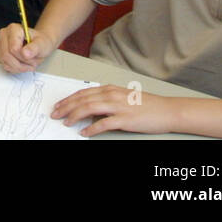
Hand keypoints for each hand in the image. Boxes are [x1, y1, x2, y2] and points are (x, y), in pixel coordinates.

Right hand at [0, 22, 57, 73]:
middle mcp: (4, 34)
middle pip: (7, 55)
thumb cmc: (40, 42)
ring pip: (5, 61)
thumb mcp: (42, 44)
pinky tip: (23, 65)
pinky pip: (5, 65)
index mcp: (14, 29)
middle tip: (32, 63)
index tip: (34, 57)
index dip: (24, 57)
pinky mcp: (0, 52)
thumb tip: (25, 53)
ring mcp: (1, 43)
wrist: (38, 44)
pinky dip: (15, 68)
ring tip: (28, 64)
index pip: (13, 49)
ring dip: (19, 67)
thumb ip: (34, 48)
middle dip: (21, 64)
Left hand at [51, 85, 177, 135]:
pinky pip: (103, 124)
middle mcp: (111, 95)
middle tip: (55, 114)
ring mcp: (118, 107)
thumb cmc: (146, 105)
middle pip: (82, 100)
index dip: (68, 100)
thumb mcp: (122, 97)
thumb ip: (106, 99)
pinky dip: (91, 128)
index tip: (58, 105)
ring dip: (74, 116)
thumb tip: (89, 107)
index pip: (82, 93)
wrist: (167, 110)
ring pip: (89, 109)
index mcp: (109, 89)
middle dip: (65, 107)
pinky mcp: (125, 119)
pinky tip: (84, 133)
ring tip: (65, 122)